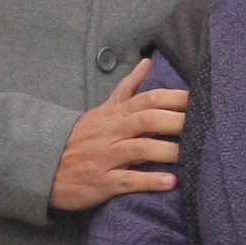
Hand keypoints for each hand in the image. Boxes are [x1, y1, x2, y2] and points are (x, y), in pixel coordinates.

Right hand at [55, 63, 187, 211]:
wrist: (44, 166)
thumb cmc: (81, 138)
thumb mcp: (103, 110)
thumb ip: (127, 87)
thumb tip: (147, 62)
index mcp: (114, 114)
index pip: (147, 99)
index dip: (174, 97)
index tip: (199, 98)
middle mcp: (111, 133)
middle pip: (146, 120)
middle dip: (175, 121)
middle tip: (201, 124)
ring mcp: (105, 157)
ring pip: (139, 149)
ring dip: (166, 151)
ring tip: (190, 156)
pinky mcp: (101, 182)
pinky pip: (127, 180)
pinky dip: (148, 181)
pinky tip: (169, 183)